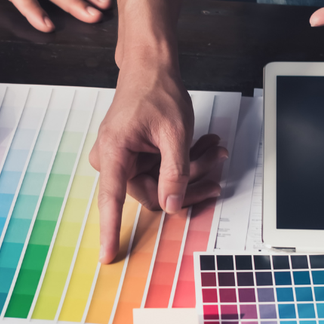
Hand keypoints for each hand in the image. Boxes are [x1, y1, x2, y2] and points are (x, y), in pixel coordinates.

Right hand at [89, 61, 227, 263]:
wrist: (149, 68)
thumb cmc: (155, 91)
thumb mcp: (174, 132)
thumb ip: (174, 173)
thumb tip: (171, 206)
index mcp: (114, 152)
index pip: (112, 200)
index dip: (111, 231)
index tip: (107, 256)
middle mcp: (112, 160)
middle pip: (154, 192)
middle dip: (189, 180)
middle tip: (216, 160)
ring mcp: (122, 161)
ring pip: (161, 184)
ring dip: (191, 170)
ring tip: (213, 149)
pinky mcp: (132, 160)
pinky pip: (160, 173)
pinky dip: (183, 163)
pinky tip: (202, 149)